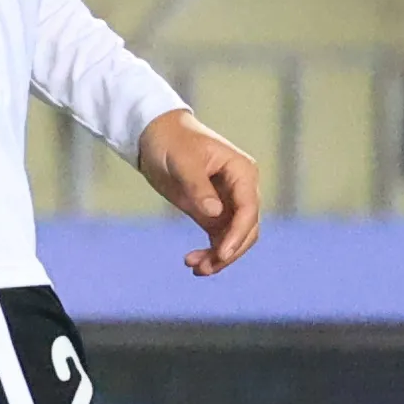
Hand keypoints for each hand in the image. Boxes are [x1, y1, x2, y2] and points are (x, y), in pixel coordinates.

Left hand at [137, 109, 260, 276]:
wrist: (154, 135)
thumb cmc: (171, 141)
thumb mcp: (182, 161)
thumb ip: (198, 186)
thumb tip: (216, 213)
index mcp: (242, 172)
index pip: (248, 209)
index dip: (238, 234)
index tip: (222, 253)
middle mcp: (241, 189)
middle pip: (247, 228)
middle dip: (229, 250)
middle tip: (205, 267)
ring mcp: (229, 202)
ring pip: (235, 238)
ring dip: (220, 256)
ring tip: (196, 268)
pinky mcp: (213, 212)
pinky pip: (219, 238)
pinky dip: (211, 252)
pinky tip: (194, 262)